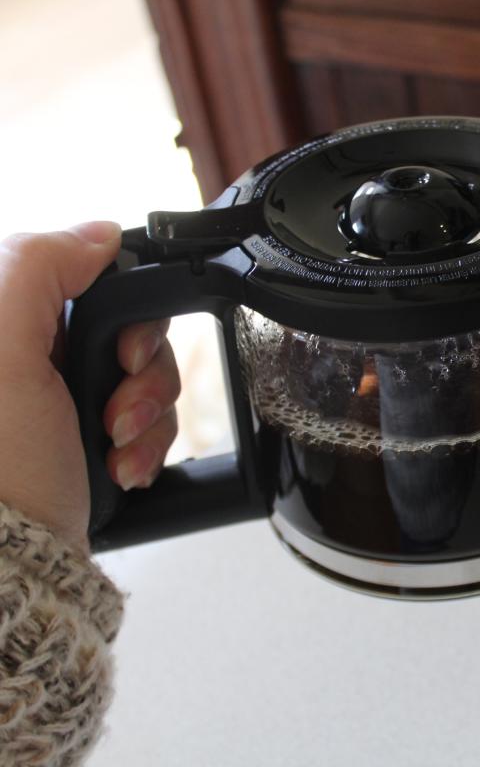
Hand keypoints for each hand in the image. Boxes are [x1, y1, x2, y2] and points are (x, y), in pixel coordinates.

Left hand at [0, 222, 179, 551]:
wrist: (11, 561)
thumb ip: (36, 269)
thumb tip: (96, 233)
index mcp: (12, 327)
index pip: (97, 283)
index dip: (129, 315)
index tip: (121, 353)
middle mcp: (37, 359)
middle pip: (134, 334)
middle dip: (142, 377)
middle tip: (115, 410)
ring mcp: (67, 402)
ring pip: (148, 380)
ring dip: (147, 417)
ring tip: (116, 450)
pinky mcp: (91, 439)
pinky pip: (149, 422)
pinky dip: (146, 445)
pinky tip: (121, 468)